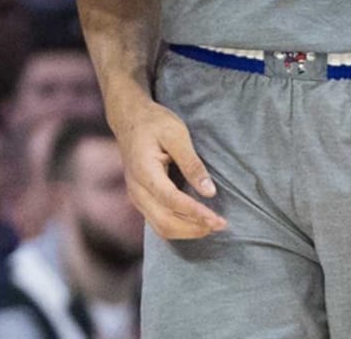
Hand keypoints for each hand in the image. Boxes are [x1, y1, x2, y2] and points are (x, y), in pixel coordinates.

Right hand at [111, 91, 225, 239]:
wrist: (129, 118)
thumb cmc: (153, 122)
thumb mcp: (176, 134)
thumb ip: (192, 163)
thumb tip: (210, 192)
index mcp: (144, 171)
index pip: (171, 200)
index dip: (195, 212)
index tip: (217, 219)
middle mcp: (137, 189)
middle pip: (164, 222)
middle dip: (194, 228)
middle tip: (221, 224)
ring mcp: (136, 196)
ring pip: (161, 227)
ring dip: (188, 232)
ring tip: (211, 225)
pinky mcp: (141, 198)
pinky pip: (158, 222)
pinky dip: (179, 227)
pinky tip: (196, 221)